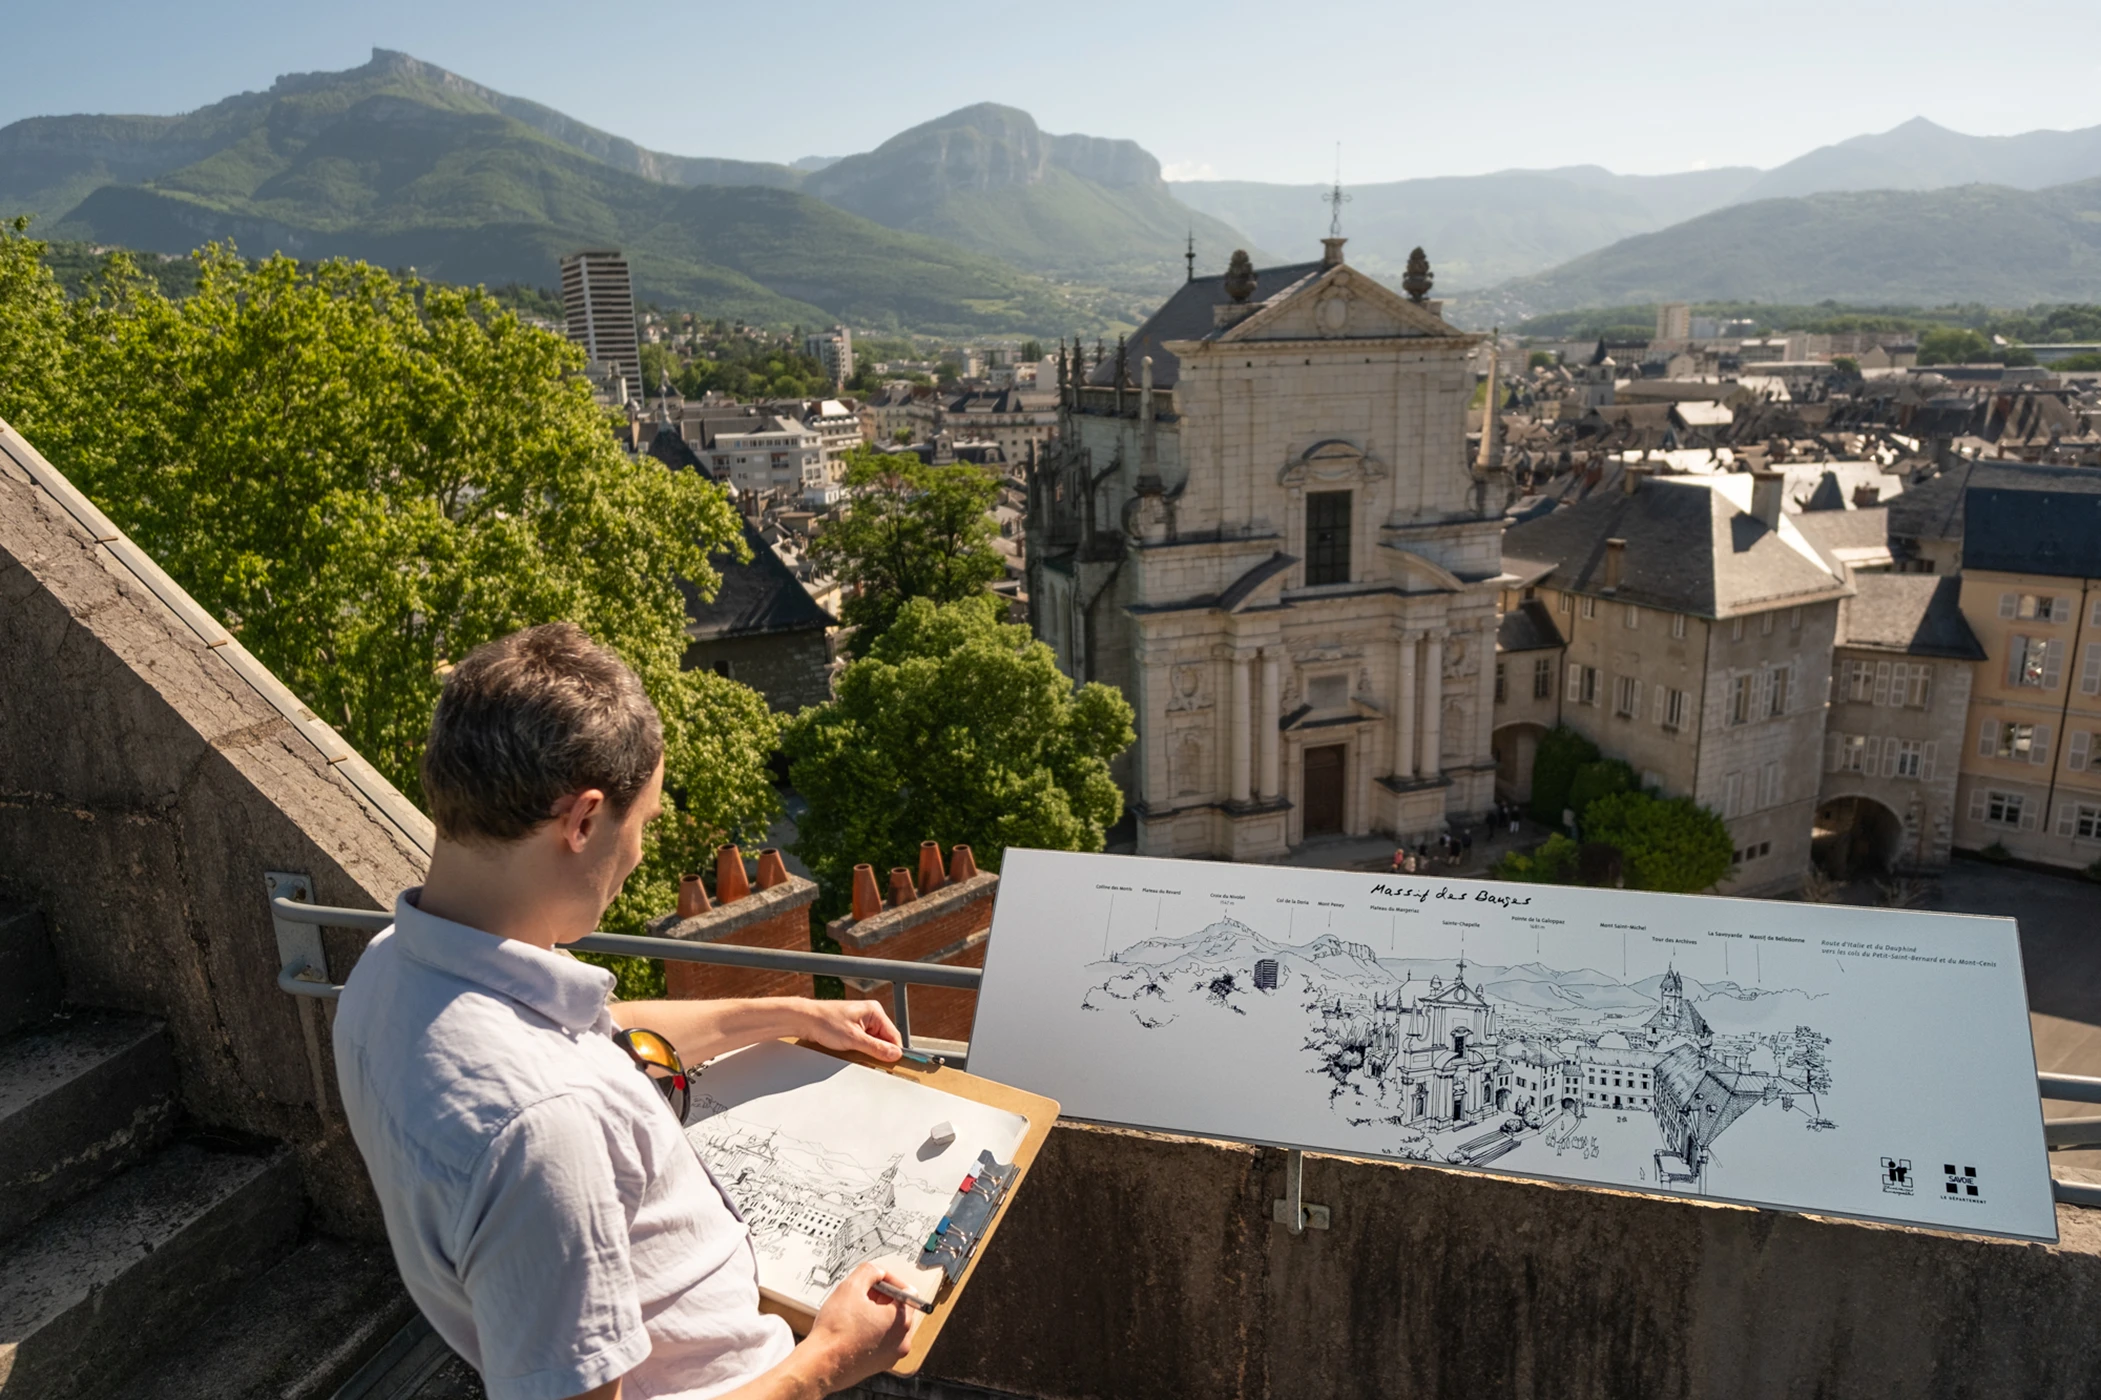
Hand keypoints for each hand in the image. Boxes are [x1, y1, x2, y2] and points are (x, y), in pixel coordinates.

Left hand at [801, 998, 902, 1061]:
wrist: (804, 1019)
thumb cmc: (825, 1022)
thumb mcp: (853, 1039)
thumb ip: (876, 1048)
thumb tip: (895, 1054)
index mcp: (875, 1011)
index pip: (894, 1035)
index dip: (893, 1051)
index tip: (891, 1065)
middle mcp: (871, 1014)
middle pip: (885, 1038)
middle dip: (878, 1051)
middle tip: (867, 1059)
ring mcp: (862, 1020)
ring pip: (874, 1041)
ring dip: (868, 1050)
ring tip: (854, 1051)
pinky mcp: (854, 1027)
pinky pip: (865, 1040)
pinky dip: (861, 1048)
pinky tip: (851, 1050)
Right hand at [804, 1262, 917, 1388]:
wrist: (820, 1364)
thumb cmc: (835, 1332)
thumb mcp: (851, 1287)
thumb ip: (869, 1271)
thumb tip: (876, 1272)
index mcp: (901, 1321)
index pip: (907, 1291)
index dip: (888, 1281)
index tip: (875, 1281)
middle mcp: (902, 1341)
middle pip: (900, 1309)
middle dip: (882, 1298)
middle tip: (862, 1295)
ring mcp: (891, 1356)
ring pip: (890, 1326)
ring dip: (876, 1315)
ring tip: (855, 1312)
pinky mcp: (879, 1365)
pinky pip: (882, 1342)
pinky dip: (871, 1332)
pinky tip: (853, 1329)